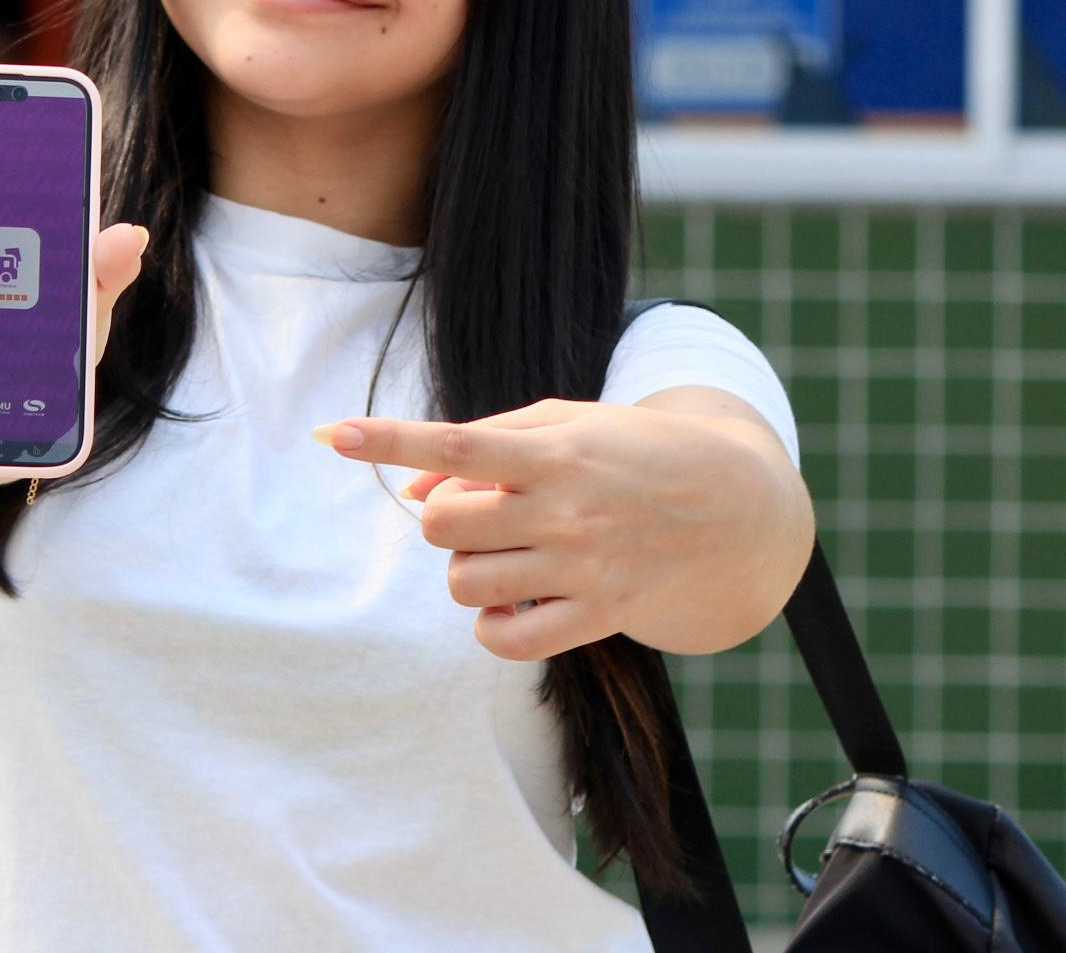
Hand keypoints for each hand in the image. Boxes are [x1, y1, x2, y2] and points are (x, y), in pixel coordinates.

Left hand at [314, 397, 772, 661]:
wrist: (733, 506)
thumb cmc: (631, 453)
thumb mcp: (565, 424)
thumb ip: (482, 445)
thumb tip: (411, 488)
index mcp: (554, 451)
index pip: (456, 444)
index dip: (389, 439)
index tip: (332, 435)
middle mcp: (565, 509)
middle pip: (445, 525)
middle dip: (445, 519)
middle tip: (485, 512)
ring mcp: (583, 566)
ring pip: (466, 584)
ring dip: (467, 570)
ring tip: (507, 553)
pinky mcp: (600, 614)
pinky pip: (508, 640)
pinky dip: (491, 625)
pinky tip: (511, 601)